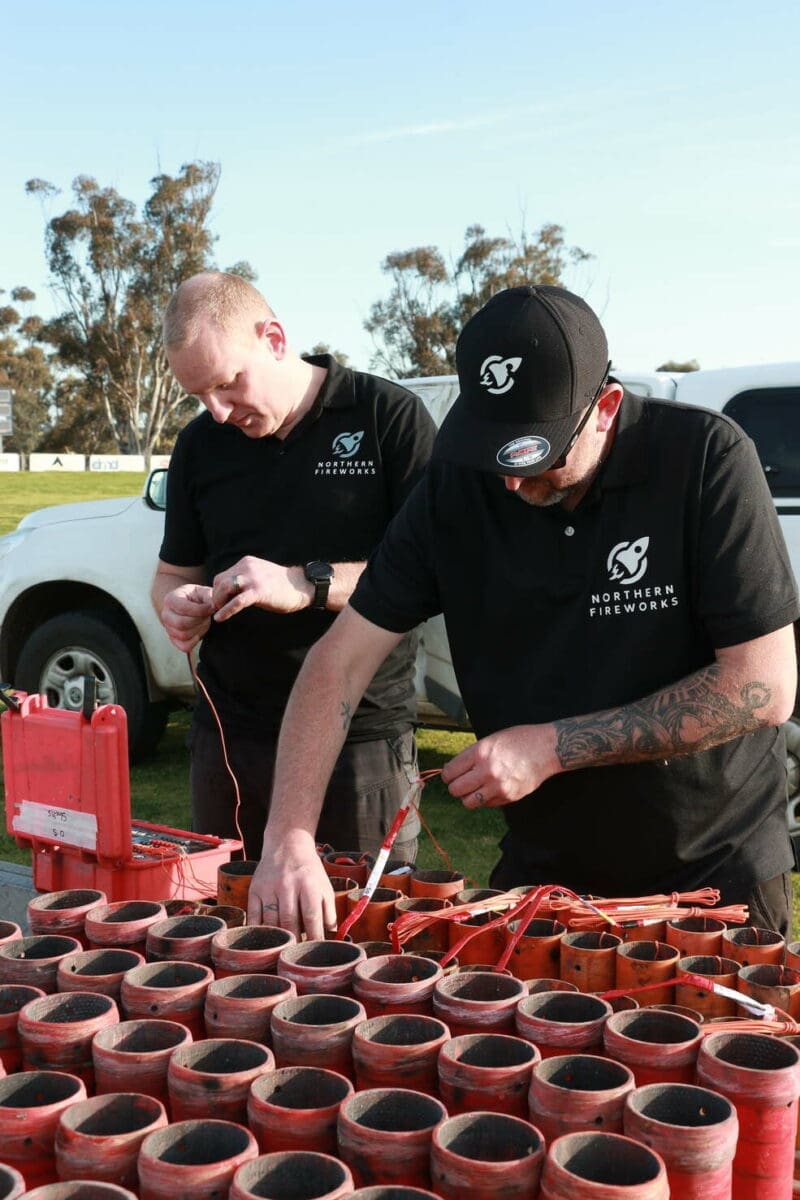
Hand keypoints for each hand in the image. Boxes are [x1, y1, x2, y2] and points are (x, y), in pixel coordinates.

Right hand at [160, 583, 213, 651]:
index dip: (201, 610)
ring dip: (199, 630)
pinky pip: (184, 647)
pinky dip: (195, 641)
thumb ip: (209, 596)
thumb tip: (213, 606)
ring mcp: (168, 629)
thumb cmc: (196, 598)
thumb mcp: (202, 592)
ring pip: (184, 635)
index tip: (211, 608)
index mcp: (170, 599)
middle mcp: (165, 615)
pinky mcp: (174, 640)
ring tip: (204, 622)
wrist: (189, 606)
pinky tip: (199, 631)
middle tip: (207, 616)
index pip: (184, 608)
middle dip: (199, 621)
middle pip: (182, 624)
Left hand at [211, 557, 312, 621]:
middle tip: (218, 608)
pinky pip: (237, 602)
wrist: (301, 586)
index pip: (222, 576)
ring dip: (219, 602)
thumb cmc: (282, 584)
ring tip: (219, 612)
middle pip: (220, 581)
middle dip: (216, 596)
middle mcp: (247, 567)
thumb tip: (231, 590)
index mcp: (246, 563)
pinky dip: (226, 610)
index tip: (219, 601)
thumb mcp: (260, 575)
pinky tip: (220, 618)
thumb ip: (246, 578)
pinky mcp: (258, 591)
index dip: (217, 590)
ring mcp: (252, 579)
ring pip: (225, 589)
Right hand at [247, 829, 337, 939]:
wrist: (286, 843)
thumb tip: (331, 936)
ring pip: (271, 922)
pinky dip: (259, 931)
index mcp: (308, 883)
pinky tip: (264, 939)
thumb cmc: (308, 870)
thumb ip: (329, 911)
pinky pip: (253, 916)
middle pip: (289, 921)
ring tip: (283, 949)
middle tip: (298, 954)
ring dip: (278, 938)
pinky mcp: (254, 889)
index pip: (311, 916)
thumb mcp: (324, 885)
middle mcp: (287, 885)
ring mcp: (268, 887)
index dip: (314, 936)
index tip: (315, 950)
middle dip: (295, 941)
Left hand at [441, 724, 560, 809]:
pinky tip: (490, 789)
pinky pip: (486, 804)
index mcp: (480, 752)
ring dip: (468, 797)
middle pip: (455, 789)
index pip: (450, 772)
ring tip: (473, 789)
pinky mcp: (509, 796)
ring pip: (468, 802)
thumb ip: (472, 755)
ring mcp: (498, 786)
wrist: (547, 749)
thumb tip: (453, 769)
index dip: (447, 774)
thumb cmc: (520, 740)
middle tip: (460, 783)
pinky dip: (484, 799)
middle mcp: (487, 770)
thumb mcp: (491, 739)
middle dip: (455, 787)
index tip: (450, 775)